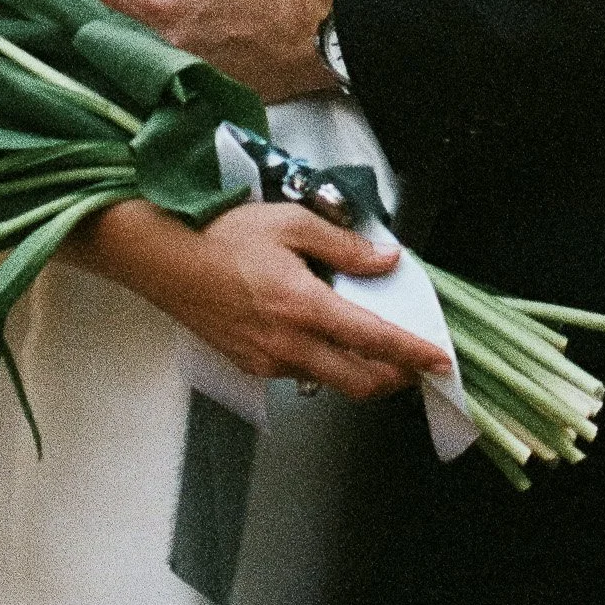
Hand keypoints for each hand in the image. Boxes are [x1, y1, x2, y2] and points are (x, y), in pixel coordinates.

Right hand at [75, 198, 450, 399]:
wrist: (164, 258)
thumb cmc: (221, 235)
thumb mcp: (290, 222)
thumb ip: (344, 245)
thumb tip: (385, 260)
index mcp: (304, 307)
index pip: (375, 341)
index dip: (413, 354)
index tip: (440, 361)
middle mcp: (288, 344)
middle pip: (359, 382)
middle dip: (396, 379)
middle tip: (415, 365)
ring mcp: (267, 361)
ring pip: (329, 381)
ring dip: (359, 370)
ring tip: (370, 342)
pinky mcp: (250, 365)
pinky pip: (299, 373)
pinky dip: (324, 363)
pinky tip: (323, 335)